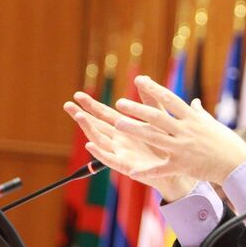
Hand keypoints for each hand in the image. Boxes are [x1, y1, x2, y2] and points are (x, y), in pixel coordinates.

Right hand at [63, 92, 195, 201]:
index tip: (78, 95)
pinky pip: (110, 160)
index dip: (91, 105)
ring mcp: (121, 153)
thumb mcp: (158, 119)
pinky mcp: (126, 166)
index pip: (104, 115)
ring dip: (89, 129)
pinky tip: (90, 145)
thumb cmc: (165, 144)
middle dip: (82, 115)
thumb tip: (142, 78)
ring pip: (100, 140)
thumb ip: (150, 101)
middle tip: (68, 104)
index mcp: (126, 128)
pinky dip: (99, 153)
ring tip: (79, 117)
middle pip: (97, 126)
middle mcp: (119, 140)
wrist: (176, 168)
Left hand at [113, 75, 245, 184]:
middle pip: (158, 117)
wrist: (237, 163)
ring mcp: (183, 148)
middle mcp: (186, 130)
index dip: (154, 88)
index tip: (139, 80)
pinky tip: (131, 171)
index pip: (170, 99)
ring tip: (117, 124)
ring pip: (154, 137)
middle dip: (137, 109)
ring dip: (135, 130)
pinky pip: (162, 168)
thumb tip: (194, 102)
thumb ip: (199, 113)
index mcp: (193, 118)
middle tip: (120, 103)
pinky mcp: (183, 165)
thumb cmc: (227, 142)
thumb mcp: (213, 124)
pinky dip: (147, 170)